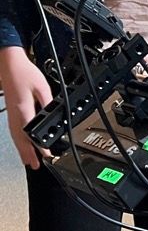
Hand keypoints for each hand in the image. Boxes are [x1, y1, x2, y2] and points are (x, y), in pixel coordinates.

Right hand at [0, 46, 52, 168]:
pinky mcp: (11, 112)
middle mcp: (15, 115)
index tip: (46, 155)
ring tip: (28, 161)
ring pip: (16, 137)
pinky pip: (14, 131)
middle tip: (35, 166)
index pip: (32, 133)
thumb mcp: (42, 87)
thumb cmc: (24, 74)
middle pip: (21, 139)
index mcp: (23, 109)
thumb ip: (48, 102)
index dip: (39, 146)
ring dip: (22, 150)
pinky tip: (21, 145)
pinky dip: (18, 141)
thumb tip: (54, 115)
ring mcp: (11, 115)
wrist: (10, 65)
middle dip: (29, 154)